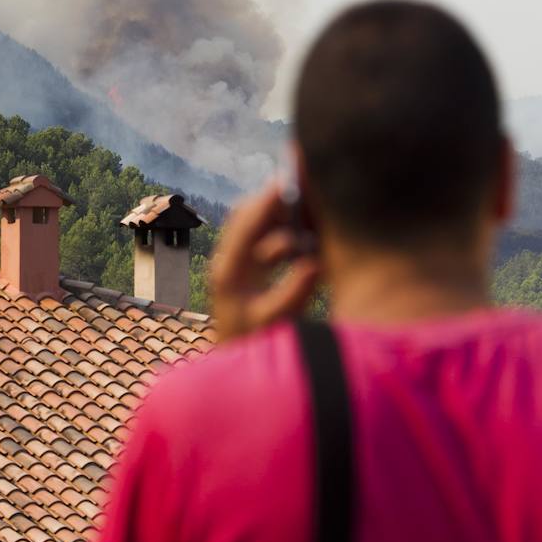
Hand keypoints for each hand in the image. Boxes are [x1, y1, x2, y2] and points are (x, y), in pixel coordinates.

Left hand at [210, 183, 321, 342]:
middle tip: (304, 190)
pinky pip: (260, 236)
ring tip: (307, 210)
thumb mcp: (274, 322)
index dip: (267, 201)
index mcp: (229, 272)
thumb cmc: (254, 346)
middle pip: (247, 215)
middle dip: (274, 200)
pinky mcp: (245, 267)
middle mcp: (227, 260)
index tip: (287, 180)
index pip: (246, 225)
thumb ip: (293, 294)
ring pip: (253, 222)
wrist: (237, 362)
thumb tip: (314, 263)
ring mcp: (234, 262)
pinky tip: (302, 231)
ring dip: (278, 214)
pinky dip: (279, 228)